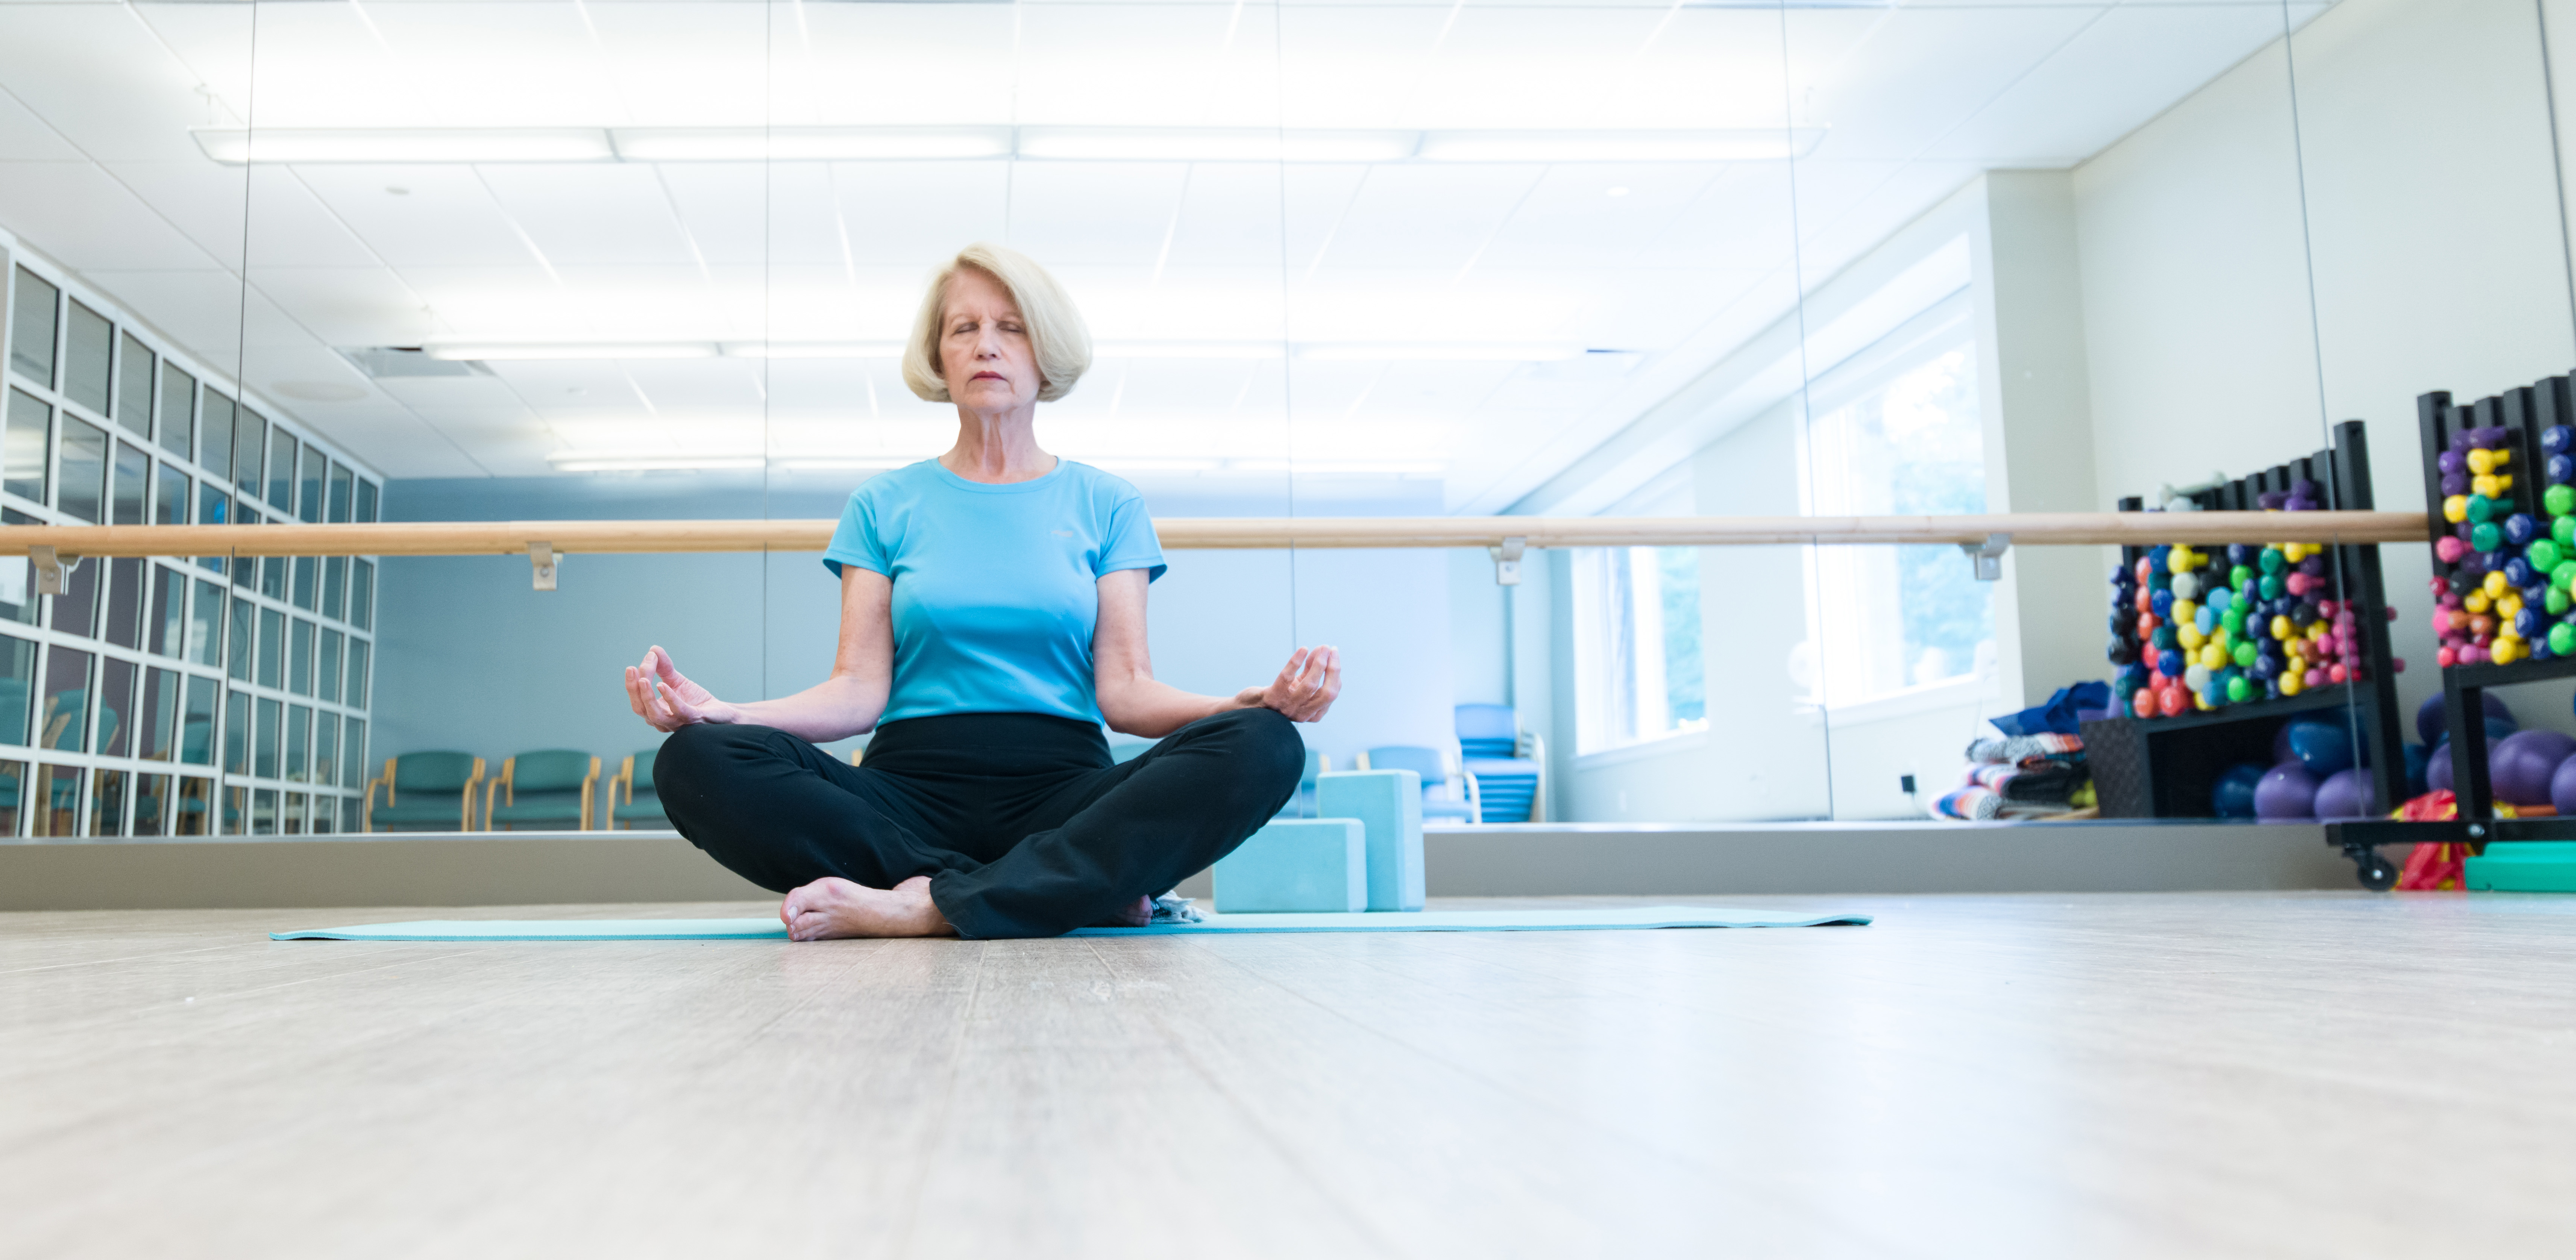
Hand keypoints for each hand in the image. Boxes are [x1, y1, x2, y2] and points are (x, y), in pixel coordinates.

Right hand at [624, 645, 738, 732]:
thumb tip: (653, 649)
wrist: (721, 712)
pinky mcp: (694, 719)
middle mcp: (663, 721)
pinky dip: (670, 698)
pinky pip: (679, 711)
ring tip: (643, 679)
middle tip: (632, 669)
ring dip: (647, 696)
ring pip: (655, 715)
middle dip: (633, 689)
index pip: (637, 700)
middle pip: (641, 709)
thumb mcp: (677, 681)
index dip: (632, 684)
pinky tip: (662, 685)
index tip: (633, 666)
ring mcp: (678, 722)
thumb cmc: (696, 700)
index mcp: (655, 712)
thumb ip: (663, 667)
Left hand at [1235, 646, 1340, 722]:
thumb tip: (1323, 650)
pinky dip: (1296, 661)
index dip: (1336, 673)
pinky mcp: (1272, 698)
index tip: (1334, 655)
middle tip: (1332, 650)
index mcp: (1313, 713)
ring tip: (1321, 648)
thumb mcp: (1298, 684)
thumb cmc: (1278, 695)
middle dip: (1333, 669)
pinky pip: (1286, 678)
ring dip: (1318, 664)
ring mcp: (1287, 707)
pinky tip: (1303, 649)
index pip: (1332, 694)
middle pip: (1327, 693)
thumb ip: (1311, 670)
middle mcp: (1302, 713)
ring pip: (1309, 686)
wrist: (1250, 708)